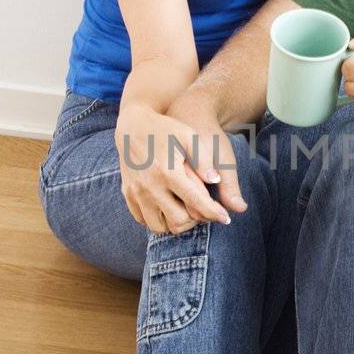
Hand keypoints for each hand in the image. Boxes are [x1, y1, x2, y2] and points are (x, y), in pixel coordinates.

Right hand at [115, 97, 246, 233]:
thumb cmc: (167, 130)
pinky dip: (158, 220)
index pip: (196, 202)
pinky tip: (169, 209)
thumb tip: (215, 181)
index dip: (214, 213)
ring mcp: (136, 192)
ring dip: (176, 224)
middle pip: (178, 221)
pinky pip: (143, 220)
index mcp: (168, 172)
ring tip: (187, 212)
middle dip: (196, 221)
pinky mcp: (128, 194)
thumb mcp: (189, 137)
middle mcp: (150, 186)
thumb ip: (203, 159)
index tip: (226, 219)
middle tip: (205, 212)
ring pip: (159, 227)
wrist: (132, 125)